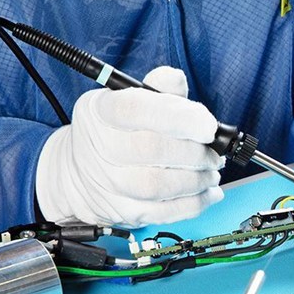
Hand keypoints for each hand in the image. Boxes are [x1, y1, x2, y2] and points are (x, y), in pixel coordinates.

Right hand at [35, 66, 224, 226]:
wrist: (79, 173)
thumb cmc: (115, 132)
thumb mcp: (128, 100)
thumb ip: (158, 89)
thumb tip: (176, 80)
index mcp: (101, 110)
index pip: (136, 109)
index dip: (179, 117)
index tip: (209, 126)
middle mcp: (99, 146)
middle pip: (152, 150)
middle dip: (195, 152)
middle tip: (214, 153)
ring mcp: (108, 183)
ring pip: (159, 185)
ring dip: (197, 180)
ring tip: (211, 171)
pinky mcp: (123, 211)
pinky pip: (165, 212)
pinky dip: (195, 203)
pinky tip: (209, 192)